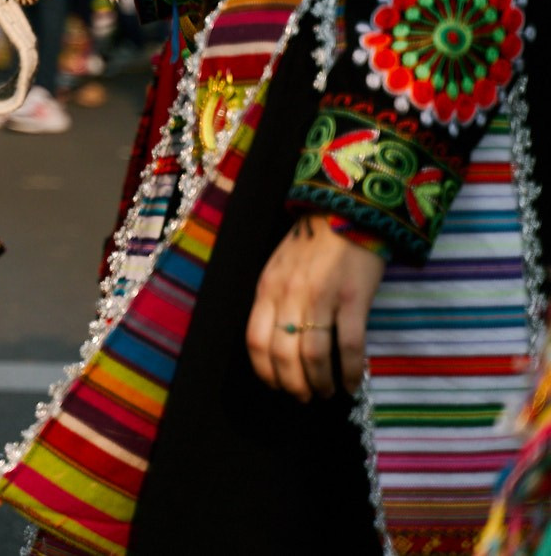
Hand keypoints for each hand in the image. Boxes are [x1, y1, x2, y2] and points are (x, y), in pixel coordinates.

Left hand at [247, 213, 385, 399]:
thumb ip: (274, 300)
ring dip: (320, 382)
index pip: (255, 340)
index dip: (265, 370)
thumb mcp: (279, 268)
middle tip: (304, 397)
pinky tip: (353, 383)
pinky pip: (350, 346)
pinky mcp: (354, 300)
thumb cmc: (312, 244)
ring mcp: (323, 298)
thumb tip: (276, 342)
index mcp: (268, 288)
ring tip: (327, 393)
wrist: (347, 213)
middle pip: (283, 353)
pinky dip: (351, 371)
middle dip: (293, 384)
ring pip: (314, 354)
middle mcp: (290, 295)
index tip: (276, 385)